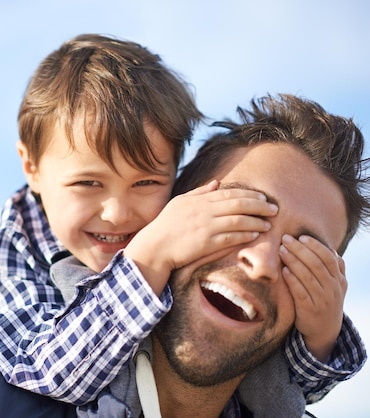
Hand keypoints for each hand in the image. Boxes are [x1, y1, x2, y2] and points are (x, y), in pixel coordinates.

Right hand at [124, 180, 277, 294]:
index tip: (264, 198)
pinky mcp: (206, 243)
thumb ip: (199, 192)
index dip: (250, 195)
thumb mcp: (180, 202)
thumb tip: (217, 182)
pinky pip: (231, 237)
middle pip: (238, 204)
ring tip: (269, 224)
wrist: (155, 247)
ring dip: (256, 221)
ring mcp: (206, 227)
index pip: (230, 193)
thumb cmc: (166, 225)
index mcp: (199, 200)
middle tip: (275, 209)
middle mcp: (204, 211)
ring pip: (238, 220)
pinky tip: (255, 235)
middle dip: (260, 206)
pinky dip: (245, 235)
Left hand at [279, 234, 345, 361]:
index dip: (315, 246)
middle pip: (316, 264)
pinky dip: (292, 280)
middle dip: (300, 249)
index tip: (301, 237)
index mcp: (339, 280)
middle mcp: (333, 289)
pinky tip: (283, 270)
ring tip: (281, 250)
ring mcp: (322, 300)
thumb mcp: (335, 285)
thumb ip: (333, 268)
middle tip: (285, 239)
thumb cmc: (325, 300)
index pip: (329, 258)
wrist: (325, 330)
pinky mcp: (309, 310)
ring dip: (293, 261)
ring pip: (308, 276)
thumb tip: (328, 247)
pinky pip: (300, 292)